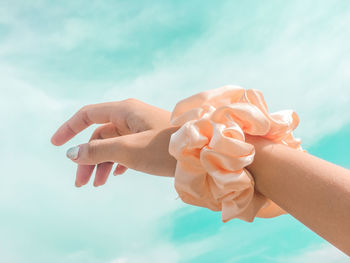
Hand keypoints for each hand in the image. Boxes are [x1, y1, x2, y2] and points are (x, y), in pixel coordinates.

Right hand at [51, 99, 172, 186]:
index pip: (88, 114)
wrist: (202, 153)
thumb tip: (71, 153)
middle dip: (88, 158)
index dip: (69, 128)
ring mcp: (140, 128)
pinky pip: (126, 150)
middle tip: (80, 183)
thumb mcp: (127, 150)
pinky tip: (116, 175)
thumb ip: (97, 151)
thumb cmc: (165, 148)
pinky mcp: (149, 140)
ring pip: (112, 144)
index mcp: (124, 110)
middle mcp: (131, 116)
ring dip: (102, 163)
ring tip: (96, 185)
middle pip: (99, 135)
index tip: (55, 144)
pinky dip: (118, 162)